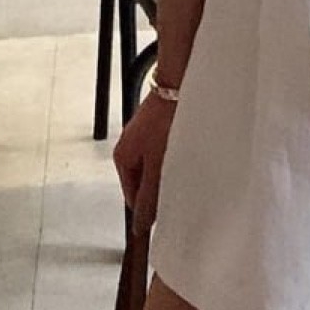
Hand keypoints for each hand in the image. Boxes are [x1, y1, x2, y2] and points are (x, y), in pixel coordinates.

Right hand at [112, 91, 178, 235]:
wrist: (178, 85)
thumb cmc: (165, 121)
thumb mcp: (157, 168)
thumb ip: (149, 198)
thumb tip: (140, 224)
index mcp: (122, 158)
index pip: (133, 198)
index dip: (150, 208)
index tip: (167, 213)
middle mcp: (130, 147)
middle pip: (144, 183)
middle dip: (161, 188)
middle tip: (179, 185)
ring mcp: (144, 137)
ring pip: (156, 168)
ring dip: (170, 171)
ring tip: (185, 165)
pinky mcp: (158, 128)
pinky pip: (164, 153)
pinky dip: (174, 156)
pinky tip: (188, 152)